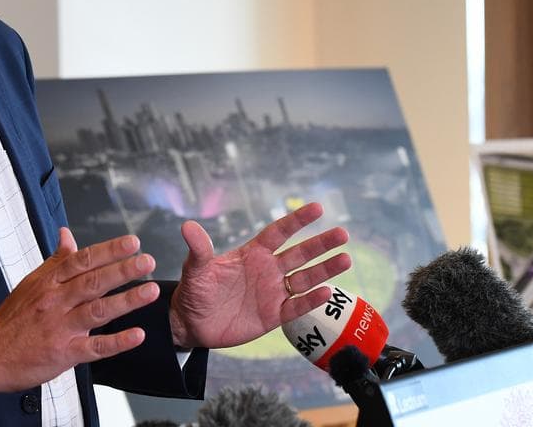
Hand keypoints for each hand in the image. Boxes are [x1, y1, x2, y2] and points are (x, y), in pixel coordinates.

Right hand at [0, 228, 159, 396]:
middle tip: (147, 261)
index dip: (109, 250)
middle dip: (123, 270)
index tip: (132, 242)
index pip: (82, 261)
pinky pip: (94, 347)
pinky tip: (136, 335)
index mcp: (49, 282)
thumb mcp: (31, 283)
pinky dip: (116, 342)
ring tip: (150, 291)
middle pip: (93, 281)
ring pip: (97, 310)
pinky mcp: (63, 353)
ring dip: (126, 300)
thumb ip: (56, 260)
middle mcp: (55, 302)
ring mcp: (60, 328)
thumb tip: (67, 235)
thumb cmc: (13, 318)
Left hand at [168, 202, 350, 348]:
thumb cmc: (194, 292)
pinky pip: (296, 306)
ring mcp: (272, 292)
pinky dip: (311, 300)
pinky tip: (327, 292)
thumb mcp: (195, 270)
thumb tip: (187, 226)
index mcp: (252, 253)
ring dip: (324, 270)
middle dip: (321, 244)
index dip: (297, 221)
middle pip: (300, 253)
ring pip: (304, 279)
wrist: (192, 323)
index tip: (317, 208)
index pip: (279, 233)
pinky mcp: (273, 315)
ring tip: (345, 259)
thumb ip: (199, 250)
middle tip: (343, 234)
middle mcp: (267, 270)